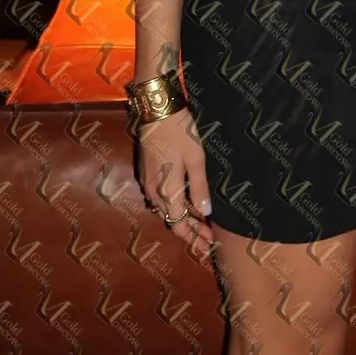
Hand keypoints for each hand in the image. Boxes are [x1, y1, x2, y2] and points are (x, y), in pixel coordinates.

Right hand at [137, 107, 214, 258]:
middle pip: (171, 220)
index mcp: (166, 192)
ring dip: (180, 219)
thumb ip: (199, 188)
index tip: (209, 244)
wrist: (157, 110)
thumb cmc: (180, 132)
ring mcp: (147, 182)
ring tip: (199, 224)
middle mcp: (153, 192)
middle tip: (207, 239)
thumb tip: (205, 213)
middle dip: (189, 231)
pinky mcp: (146, 172)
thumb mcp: (196, 159)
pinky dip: (172, 206)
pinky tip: (184, 203)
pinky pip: (159, 198)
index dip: (194, 237)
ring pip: (164, 210)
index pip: (179, 225)